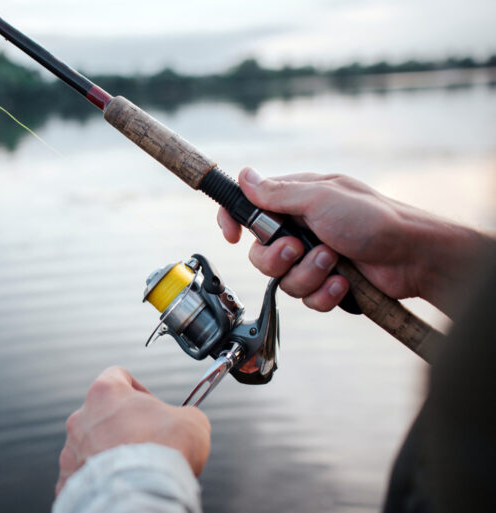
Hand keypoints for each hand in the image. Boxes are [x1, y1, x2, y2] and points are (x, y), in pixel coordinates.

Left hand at [55, 366, 210, 496]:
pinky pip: (83, 475)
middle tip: (145, 442)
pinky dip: (98, 479)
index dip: (138, 390)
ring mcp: (72, 449)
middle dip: (122, 426)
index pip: (117, 376)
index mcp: (106, 392)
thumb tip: (187, 422)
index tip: (151, 405)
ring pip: (90, 445)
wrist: (142, 490)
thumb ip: (185, 414)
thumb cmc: (162, 451)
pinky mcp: (68, 479)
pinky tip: (117, 484)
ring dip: (108, 452)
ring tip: (132, 467)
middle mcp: (82, 417)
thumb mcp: (192, 421)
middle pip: (102, 414)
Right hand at [217, 169, 488, 312]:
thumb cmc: (374, 218)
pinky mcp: (327, 284)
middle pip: (260, 254)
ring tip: (335, 262)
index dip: (234, 221)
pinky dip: (325, 293)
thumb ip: (278, 193)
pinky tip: (345, 282)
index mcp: (296, 201)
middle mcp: (301, 230)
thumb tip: (245, 176)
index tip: (232, 236)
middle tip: (298, 248)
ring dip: (307, 274)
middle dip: (277, 257)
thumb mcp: (320, 198)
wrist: (414, 257)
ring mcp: (314, 258)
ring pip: (283, 280)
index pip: (249, 208)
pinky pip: (307, 298)